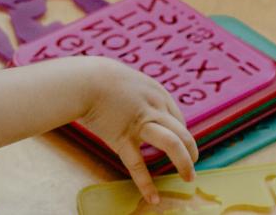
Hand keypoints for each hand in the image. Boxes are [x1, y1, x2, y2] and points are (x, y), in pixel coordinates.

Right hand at [80, 60, 198, 204]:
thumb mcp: (128, 80)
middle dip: (191, 151)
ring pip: (172, 144)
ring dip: (184, 163)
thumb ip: (139, 95)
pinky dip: (146, 183)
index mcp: (157, 94)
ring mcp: (140, 124)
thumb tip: (139, 105)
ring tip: (189, 178)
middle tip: (193, 165)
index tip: (181, 145)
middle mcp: (154, 108)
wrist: (82, 80)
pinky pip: (138, 164)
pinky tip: (154, 198)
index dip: (183, 135)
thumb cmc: (99, 78)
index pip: (179, 118)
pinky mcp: (122, 138)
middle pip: (183, 132)